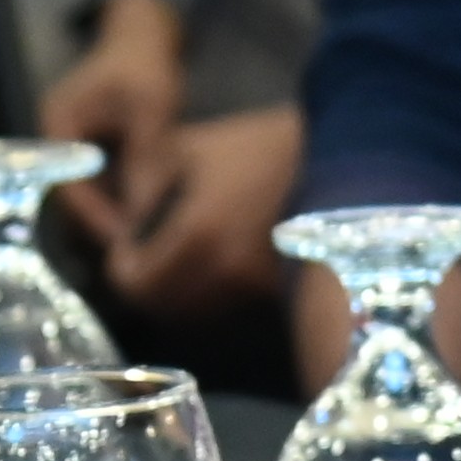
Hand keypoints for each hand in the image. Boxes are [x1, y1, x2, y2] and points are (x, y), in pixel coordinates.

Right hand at [40, 0, 189, 229]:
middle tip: (135, 251)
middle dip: (103, 222)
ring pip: (87, 191)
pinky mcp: (90, 145)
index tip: (123, 242)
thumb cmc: (144, 63)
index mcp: (57, 127)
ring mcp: (71, 143)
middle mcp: (55, 139)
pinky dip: (120, 195)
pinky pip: (100, 180)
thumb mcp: (150, 108)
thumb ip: (146, 158)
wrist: (143, 31)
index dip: (95, 219)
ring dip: (112, 212)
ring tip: (142, 238)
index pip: (67, 189)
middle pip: (72, 196)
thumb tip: (145, 213)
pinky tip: (145, 211)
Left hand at [102, 105, 302, 314]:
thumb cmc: (260, 147)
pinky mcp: (275, 295)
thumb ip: (145, 185)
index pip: (136, 283)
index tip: (126, 245)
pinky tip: (217, 261)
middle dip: (147, 284)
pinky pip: (226, 308)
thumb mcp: (191, 148)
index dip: (122, 267)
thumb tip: (124, 218)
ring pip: (194, 313)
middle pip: (162, 308)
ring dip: (179, 292)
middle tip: (147, 255)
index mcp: (196, 238)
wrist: (338, 160)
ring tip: (183, 257)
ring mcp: (252, 291)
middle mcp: (222, 276)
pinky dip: (212, 293)